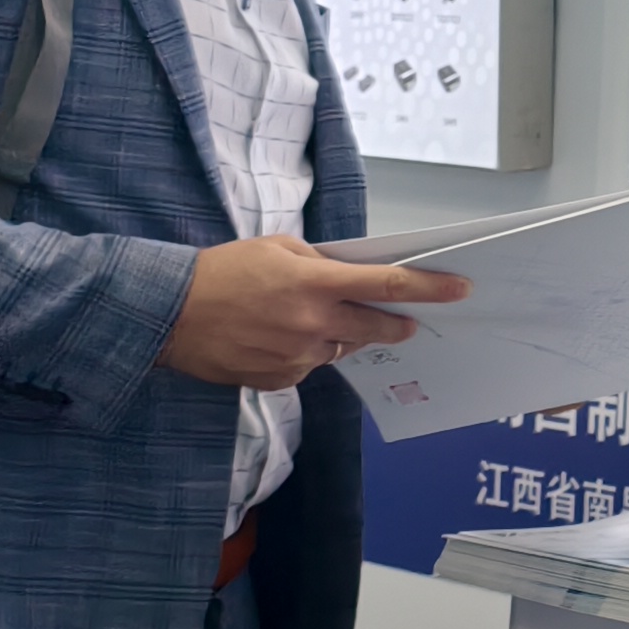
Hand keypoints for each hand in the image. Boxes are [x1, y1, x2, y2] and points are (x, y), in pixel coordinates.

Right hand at [160, 234, 469, 391]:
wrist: (168, 315)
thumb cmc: (220, 272)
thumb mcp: (274, 247)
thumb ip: (317, 260)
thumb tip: (348, 273)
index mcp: (313, 283)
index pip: (385, 285)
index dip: (428, 287)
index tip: (459, 289)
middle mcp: (312, 324)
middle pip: (376, 327)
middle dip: (396, 323)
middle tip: (407, 320)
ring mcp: (297, 357)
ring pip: (340, 348)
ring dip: (339, 335)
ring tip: (307, 317)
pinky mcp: (281, 380)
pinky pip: (310, 366)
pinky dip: (306, 352)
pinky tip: (278, 337)